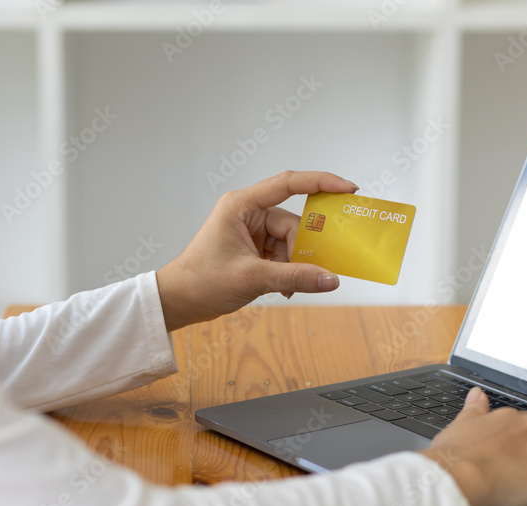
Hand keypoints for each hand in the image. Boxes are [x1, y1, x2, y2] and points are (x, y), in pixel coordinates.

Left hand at [156, 171, 356, 330]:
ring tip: (287, 287)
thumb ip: (295, 278)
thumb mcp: (253, 278)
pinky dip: (288, 271)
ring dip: (294, 266)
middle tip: (316, 270)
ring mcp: (252, 231)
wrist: (178, 301)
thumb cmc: (201, 281)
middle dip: (303, 250)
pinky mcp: (255, 249)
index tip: (347, 188)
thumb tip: (331, 279)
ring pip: (291, 242)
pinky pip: (284, 254)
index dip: (321, 182)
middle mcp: (248, 213)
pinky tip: (283, 288)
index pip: (288, 184)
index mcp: (242, 205)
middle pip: (293, 223)